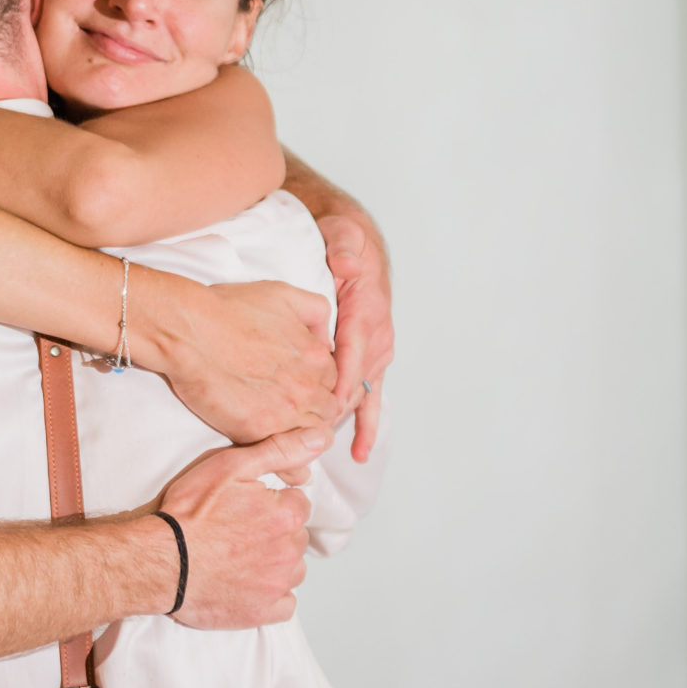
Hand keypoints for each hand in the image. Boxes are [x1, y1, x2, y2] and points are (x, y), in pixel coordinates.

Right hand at [133, 272, 343, 444]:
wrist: (188, 331)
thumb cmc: (228, 310)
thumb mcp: (283, 294)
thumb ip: (316, 312)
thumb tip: (327, 341)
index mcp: (316, 357)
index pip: (334, 381)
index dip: (317, 384)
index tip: (299, 386)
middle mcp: (307, 386)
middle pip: (326, 410)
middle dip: (312, 409)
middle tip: (288, 406)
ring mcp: (284, 411)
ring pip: (309, 435)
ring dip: (298, 432)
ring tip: (278, 426)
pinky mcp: (257, 430)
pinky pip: (284, 454)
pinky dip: (284, 455)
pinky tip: (273, 449)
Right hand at [150, 429, 318, 628]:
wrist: (159, 561)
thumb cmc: (189, 513)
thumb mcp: (230, 466)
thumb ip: (280, 450)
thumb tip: (321, 438)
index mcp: (286, 514)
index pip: (298, 504)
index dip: (272, 502)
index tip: (246, 507)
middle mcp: (289, 551)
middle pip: (296, 537)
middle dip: (275, 532)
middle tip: (238, 531)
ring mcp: (276, 584)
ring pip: (292, 569)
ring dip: (276, 562)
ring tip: (240, 557)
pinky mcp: (262, 612)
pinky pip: (285, 604)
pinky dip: (271, 595)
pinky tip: (248, 584)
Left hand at [315, 212, 393, 460]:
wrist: (358, 248)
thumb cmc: (344, 244)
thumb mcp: (341, 235)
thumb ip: (342, 247)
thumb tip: (345, 264)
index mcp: (366, 311)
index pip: (350, 351)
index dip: (337, 380)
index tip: (322, 406)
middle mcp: (377, 336)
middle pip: (355, 380)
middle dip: (333, 408)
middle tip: (308, 434)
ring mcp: (377, 352)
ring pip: (360, 392)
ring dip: (343, 419)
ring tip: (321, 446)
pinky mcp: (373, 361)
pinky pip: (371, 396)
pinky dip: (367, 425)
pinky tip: (359, 452)